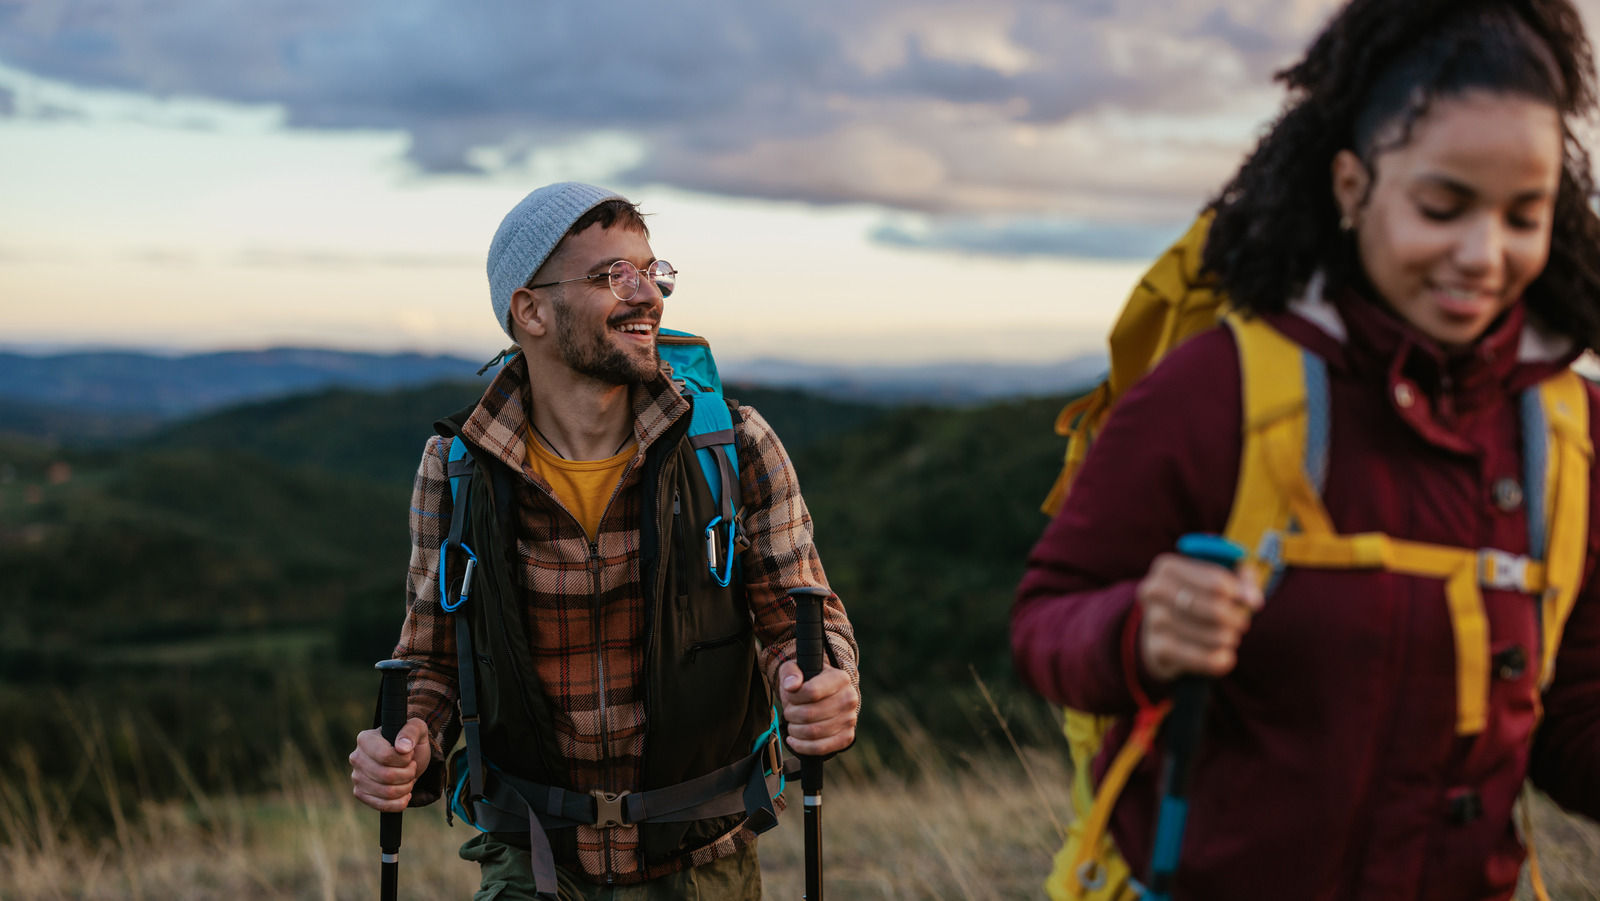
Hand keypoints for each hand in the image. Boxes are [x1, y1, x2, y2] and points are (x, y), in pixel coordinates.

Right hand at [349, 718, 432, 812]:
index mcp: (365, 739)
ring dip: (406, 788)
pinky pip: (381, 806)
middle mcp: (356, 758)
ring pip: (386, 792)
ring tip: (409, 778)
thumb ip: (411, 731)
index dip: (404, 760)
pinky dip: (399, 803)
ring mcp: (356, 777)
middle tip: (412, 767)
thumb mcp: (418, 729)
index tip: (410, 755)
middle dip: (408, 774)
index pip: (385, 756)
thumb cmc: (411, 741)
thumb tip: (402, 747)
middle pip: (386, 776)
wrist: (408, 759)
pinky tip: (405, 794)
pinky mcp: (360, 793)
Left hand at [778, 659, 858, 755]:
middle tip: (789, 712)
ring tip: (792, 723)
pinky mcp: (847, 737)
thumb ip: (790, 672)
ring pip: (813, 732)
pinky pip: (821, 748)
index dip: (793, 697)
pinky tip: (794, 740)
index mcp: (840, 678)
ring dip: (794, 730)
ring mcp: (850, 719)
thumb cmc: (807, 681)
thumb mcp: (796, 668)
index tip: (790, 695)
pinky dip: (802, 747)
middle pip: (809, 714)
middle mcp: (849, 698)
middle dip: (791, 715)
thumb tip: (791, 685)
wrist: (824, 695)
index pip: (811, 691)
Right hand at [1138, 553, 1263, 682]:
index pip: (1218, 584)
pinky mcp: (1159, 649)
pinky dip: (1223, 658)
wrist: (1161, 629)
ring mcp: (1154, 621)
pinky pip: (1208, 660)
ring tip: (1227, 636)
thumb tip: (1252, 599)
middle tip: (1241, 622)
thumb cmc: (1197, 596)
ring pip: (1216, 638)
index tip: (1253, 602)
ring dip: (1230, 639)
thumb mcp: (1218, 577)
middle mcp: (1155, 591)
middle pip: (1217, 611)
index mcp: (1168, 567)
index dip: (1242, 594)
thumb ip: (1242, 578)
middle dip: (1237, 619)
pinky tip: (1222, 654)